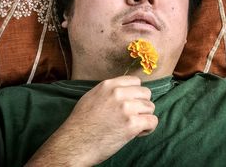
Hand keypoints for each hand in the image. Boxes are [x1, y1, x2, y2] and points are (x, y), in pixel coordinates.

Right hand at [26, 76, 157, 165]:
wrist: (74, 144)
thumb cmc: (80, 123)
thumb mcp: (92, 97)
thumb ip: (109, 91)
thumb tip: (124, 89)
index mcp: (109, 85)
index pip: (136, 81)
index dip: (136, 93)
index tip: (131, 103)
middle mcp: (118, 93)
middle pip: (146, 93)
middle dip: (142, 105)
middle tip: (133, 116)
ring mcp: (126, 108)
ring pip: (150, 107)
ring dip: (144, 117)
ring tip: (133, 126)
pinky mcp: (131, 124)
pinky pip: (152, 121)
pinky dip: (148, 128)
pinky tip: (137, 133)